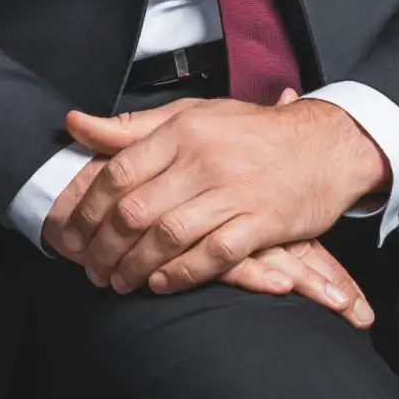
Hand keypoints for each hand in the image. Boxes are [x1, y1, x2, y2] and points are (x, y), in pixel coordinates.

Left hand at [43, 153, 373, 324]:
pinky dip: (182, 273)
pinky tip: (160, 283)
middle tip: (90, 267)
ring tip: (118, 281)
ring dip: (136, 265)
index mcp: (180, 132)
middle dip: (105, 245)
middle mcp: (203, 160)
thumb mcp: (190, 115)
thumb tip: (75, 124)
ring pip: (169, 235)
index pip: (119, 171)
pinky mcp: (263, 221)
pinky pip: (214, 253)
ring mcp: (234, 191)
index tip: (74, 231)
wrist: (324, 144)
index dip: (89, 207)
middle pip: (137, 209)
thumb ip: (132, 127)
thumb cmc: (251, 131)